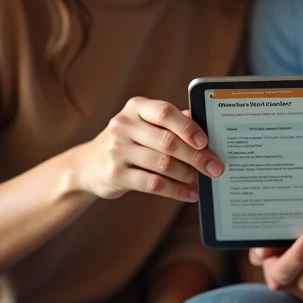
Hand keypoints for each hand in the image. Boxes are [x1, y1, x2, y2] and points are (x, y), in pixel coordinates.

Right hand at [75, 97, 223, 201]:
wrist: (86, 165)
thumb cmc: (127, 141)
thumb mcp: (143, 124)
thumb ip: (171, 122)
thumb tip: (205, 124)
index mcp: (136, 107)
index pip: (164, 112)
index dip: (187, 127)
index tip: (206, 141)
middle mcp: (124, 125)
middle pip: (168, 141)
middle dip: (196, 156)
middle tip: (216, 168)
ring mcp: (117, 150)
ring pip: (163, 163)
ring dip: (187, 175)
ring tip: (201, 181)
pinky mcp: (115, 174)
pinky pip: (153, 184)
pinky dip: (176, 191)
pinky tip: (188, 194)